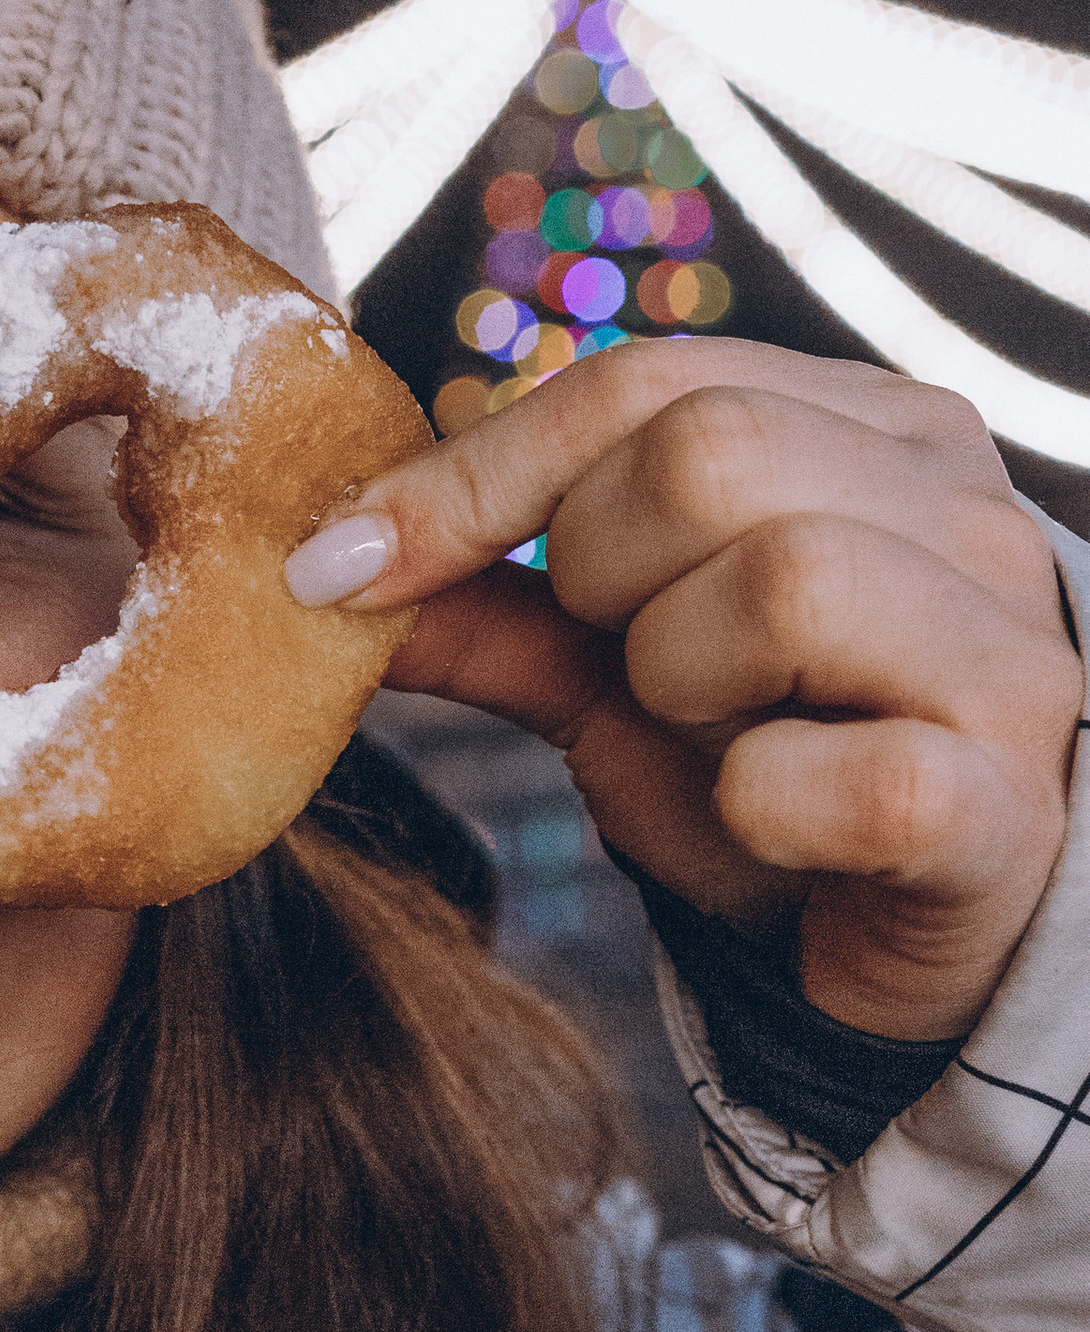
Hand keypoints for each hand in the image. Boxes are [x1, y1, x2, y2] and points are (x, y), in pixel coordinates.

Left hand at [285, 338, 1084, 1045]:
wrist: (936, 948)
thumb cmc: (787, 786)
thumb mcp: (622, 685)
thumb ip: (499, 615)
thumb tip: (322, 574)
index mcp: (875, 436)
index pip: (645, 383)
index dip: (472, 474)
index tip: (338, 565)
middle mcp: (966, 514)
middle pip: (709, 452)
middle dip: (601, 577)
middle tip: (625, 671)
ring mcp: (1007, 653)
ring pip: (786, 582)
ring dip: (682, 685)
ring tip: (716, 743)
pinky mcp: (1008, 803)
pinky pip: (851, 774)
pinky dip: (763, 807)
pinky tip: (767, 824)